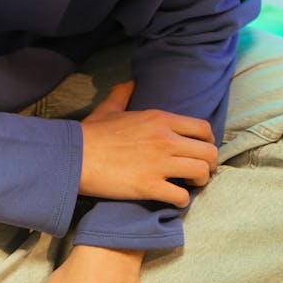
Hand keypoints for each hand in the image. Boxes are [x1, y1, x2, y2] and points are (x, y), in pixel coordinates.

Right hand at [79, 81, 216, 206]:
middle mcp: (165, 139)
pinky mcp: (149, 186)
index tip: (199, 151)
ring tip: (188, 185)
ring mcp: (159, 163)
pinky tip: (172, 199)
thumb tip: (130, 82)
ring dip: (199, 182)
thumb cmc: (90, 135)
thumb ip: (123, 94)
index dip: (207, 142)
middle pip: (209, 152)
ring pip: (201, 173)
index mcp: (160, 119)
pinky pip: (181, 196)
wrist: (74, 157)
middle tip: (198, 172)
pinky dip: (181, 200)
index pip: (203, 129)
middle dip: (208, 164)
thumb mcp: (109, 109)